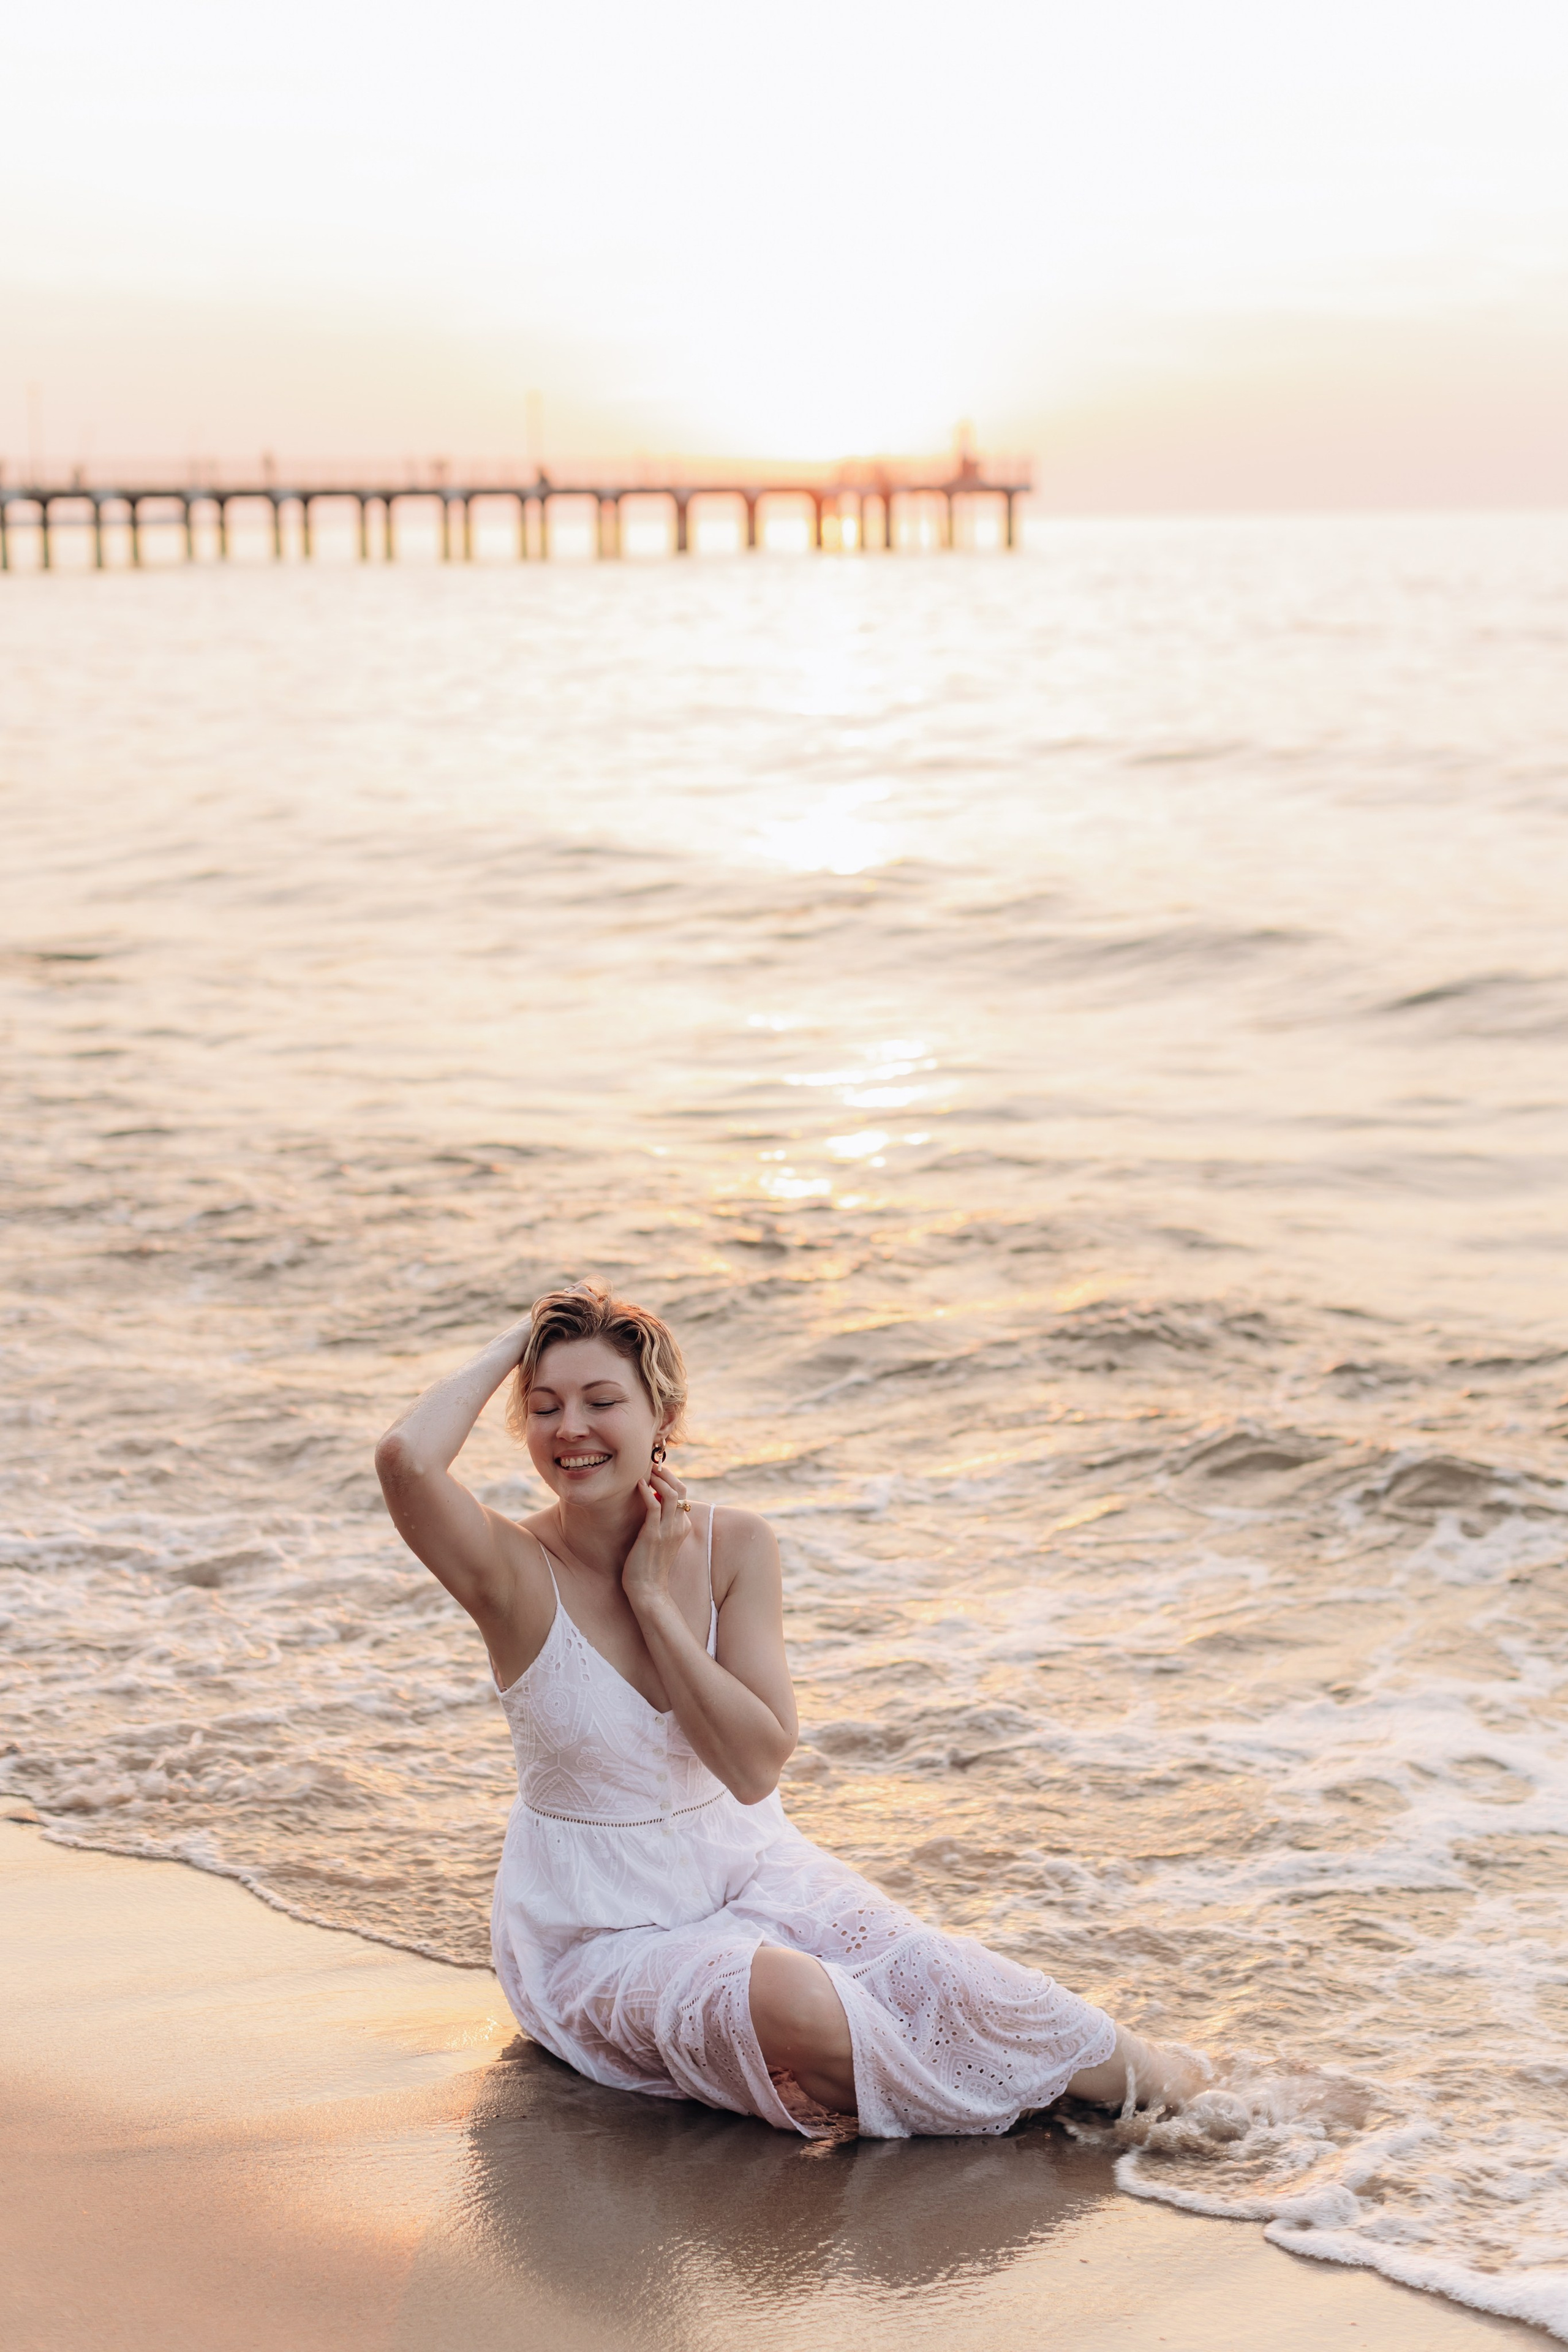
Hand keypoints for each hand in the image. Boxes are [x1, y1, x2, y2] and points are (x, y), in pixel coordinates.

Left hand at [622, 1462, 692, 1612]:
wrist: (648, 1588)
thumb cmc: (649, 1564)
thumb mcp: (660, 1539)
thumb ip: (660, 1521)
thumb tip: (651, 1500)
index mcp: (683, 1526)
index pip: (682, 1495)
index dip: (670, 1480)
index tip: (656, 1472)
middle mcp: (679, 1526)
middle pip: (681, 1490)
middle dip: (667, 1474)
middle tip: (653, 1466)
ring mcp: (668, 1530)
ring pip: (671, 1494)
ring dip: (658, 1479)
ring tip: (646, 1471)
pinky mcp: (653, 1535)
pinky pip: (653, 1506)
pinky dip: (646, 1492)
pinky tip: (637, 1485)